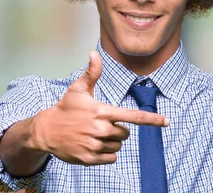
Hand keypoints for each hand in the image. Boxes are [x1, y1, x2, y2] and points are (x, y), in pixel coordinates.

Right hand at [29, 51, 168, 165]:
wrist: (46, 131)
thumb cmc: (65, 108)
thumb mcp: (78, 89)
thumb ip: (92, 72)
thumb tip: (94, 53)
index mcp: (102, 112)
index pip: (133, 116)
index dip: (152, 119)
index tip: (166, 121)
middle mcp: (100, 129)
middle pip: (125, 133)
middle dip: (117, 130)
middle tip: (100, 125)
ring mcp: (94, 145)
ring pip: (118, 146)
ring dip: (111, 142)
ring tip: (94, 135)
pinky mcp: (89, 158)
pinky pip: (111, 158)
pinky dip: (106, 154)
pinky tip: (93, 145)